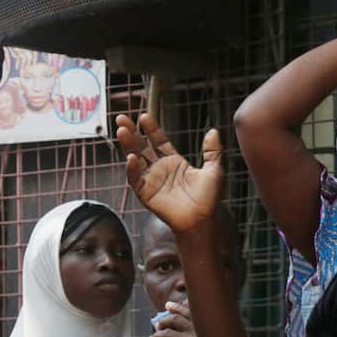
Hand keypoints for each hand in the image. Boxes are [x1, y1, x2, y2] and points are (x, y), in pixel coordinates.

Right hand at [116, 113, 224, 233]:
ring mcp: (151, 180)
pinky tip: (131, 158)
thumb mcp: (214, 171)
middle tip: (122, 118)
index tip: (144, 116)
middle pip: (142, 146)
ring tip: (122, 131)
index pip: (159, 141)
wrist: (203, 220)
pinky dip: (132, 169)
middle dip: (132, 132)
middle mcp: (160, 169)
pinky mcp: (146, 193)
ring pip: (135, 159)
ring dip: (128, 145)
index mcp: (174, 162)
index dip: (151, 129)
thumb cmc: (209, 199)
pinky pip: (135, 179)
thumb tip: (214, 131)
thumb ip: (212, 151)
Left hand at [149, 302, 217, 336]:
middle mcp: (198, 332)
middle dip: (163, 321)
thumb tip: (191, 326)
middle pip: (174, 320)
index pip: (189, 311)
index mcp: (206, 328)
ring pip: (165, 334)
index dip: (177, 307)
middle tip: (157, 324)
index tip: (168, 305)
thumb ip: (205, 335)